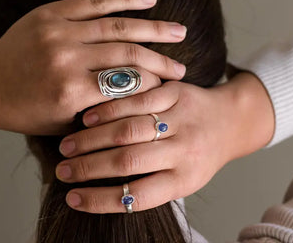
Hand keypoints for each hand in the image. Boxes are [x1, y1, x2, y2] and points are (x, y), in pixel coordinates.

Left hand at [0, 0, 187, 134]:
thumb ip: (101, 110)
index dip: (154, 86)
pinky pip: (96, 1)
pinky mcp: (52, 12)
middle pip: (128, 55)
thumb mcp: (63, 122)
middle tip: (183, 66)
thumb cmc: (24, 109)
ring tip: (179, 31)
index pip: (126, 86)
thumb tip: (142, 95)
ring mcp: (59, 31)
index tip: (172, 86)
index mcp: (69, 93)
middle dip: (162, 60)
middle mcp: (66, 60)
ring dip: (153, 28)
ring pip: (118, 27)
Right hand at [56, 72, 274, 212]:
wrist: (230, 120)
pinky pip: (137, 100)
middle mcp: (184, 150)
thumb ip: (150, 183)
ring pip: (128, 129)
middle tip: (62, 171)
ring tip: (68, 147)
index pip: (137, 196)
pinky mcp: (175, 93)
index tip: (72, 199)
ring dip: (92, 139)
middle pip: (128, 161)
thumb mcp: (185, 178)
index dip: (100, 200)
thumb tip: (96, 191)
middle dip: (88, 168)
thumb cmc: (200, 155)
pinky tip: (88, 118)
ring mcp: (179, 119)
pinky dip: (109, 110)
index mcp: (185, 179)